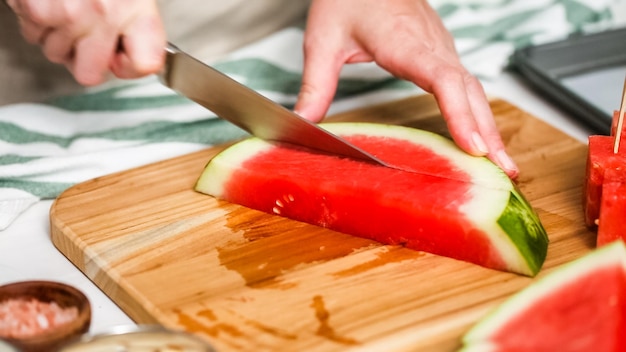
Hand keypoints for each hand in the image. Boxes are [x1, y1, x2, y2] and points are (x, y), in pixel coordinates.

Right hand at [6, 0, 165, 85]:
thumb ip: (135, 23)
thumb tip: (130, 57)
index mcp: (135, 7)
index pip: (146, 64)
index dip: (131, 68)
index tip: (122, 60)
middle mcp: (104, 13)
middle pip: (90, 74)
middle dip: (83, 58)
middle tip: (84, 37)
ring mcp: (68, 13)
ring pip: (55, 53)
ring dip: (56, 36)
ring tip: (64, 6)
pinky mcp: (36, 9)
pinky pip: (31, 33)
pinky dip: (35, 20)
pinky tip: (48, 0)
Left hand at [295, 0, 518, 178]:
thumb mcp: (323, 39)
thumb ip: (315, 83)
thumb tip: (304, 122)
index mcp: (405, 42)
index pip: (443, 80)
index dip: (461, 115)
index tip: (473, 147)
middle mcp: (431, 46)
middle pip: (470, 92)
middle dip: (489, 133)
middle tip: (504, 172)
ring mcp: (440, 48)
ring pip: (474, 89)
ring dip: (490, 126)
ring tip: (501, 163)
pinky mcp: (439, 52)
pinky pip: (466, 85)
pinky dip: (478, 113)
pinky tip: (479, 135)